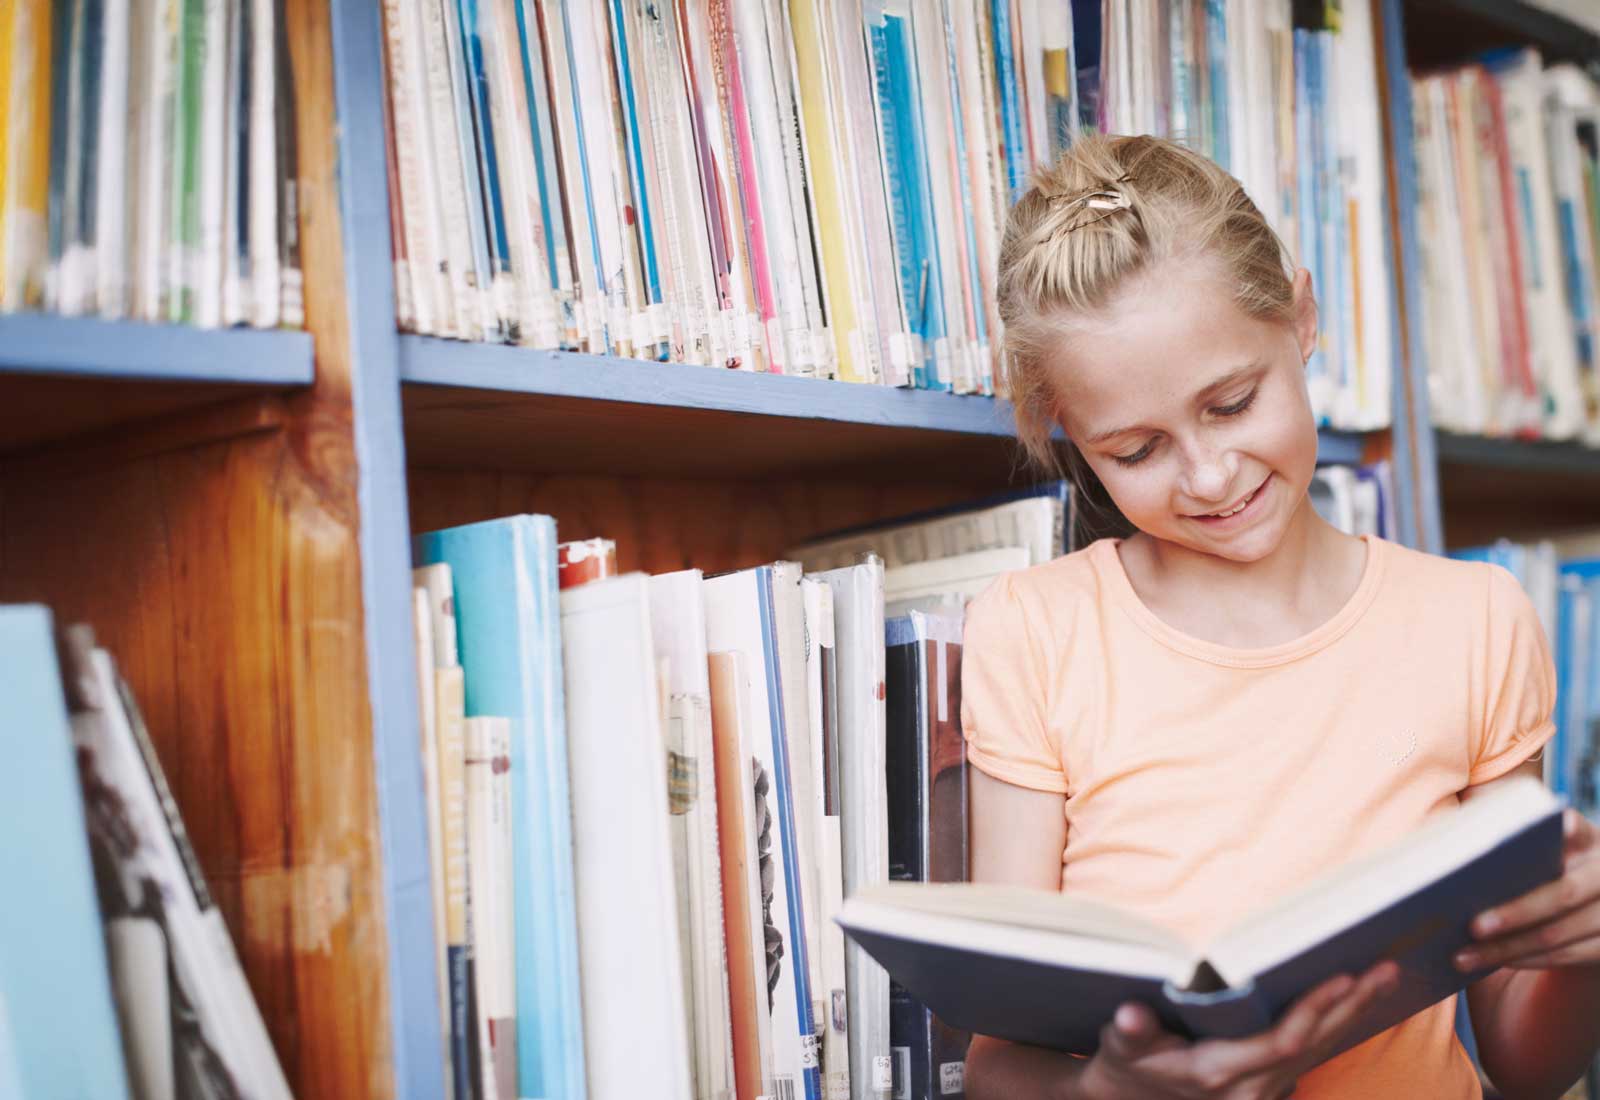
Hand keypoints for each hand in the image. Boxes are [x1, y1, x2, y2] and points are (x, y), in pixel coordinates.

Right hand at [1075, 961, 1399, 1099]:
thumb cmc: (1126, 1065)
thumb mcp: (1120, 1046)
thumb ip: (1130, 1031)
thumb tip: (1129, 1013)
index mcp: (1217, 1074)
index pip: (1281, 1042)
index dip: (1315, 1011)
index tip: (1343, 977)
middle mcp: (1250, 1090)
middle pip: (1314, 1046)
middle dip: (1351, 1006)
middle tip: (1385, 968)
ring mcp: (1263, 1094)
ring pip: (1319, 1051)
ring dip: (1353, 1014)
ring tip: (1384, 976)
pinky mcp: (1269, 1088)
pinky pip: (1312, 1056)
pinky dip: (1337, 1027)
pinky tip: (1356, 1002)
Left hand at [1457, 809, 1599, 972]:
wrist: (1579, 904)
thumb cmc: (1531, 865)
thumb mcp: (1526, 846)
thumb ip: (1501, 833)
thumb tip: (1441, 839)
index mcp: (1586, 837)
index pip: (1573, 828)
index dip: (1562, 829)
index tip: (1546, 830)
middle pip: (1563, 894)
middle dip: (1516, 912)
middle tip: (1472, 926)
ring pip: (1558, 933)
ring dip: (1508, 948)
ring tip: (1462, 956)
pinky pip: (1566, 956)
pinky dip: (1526, 959)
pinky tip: (1492, 961)